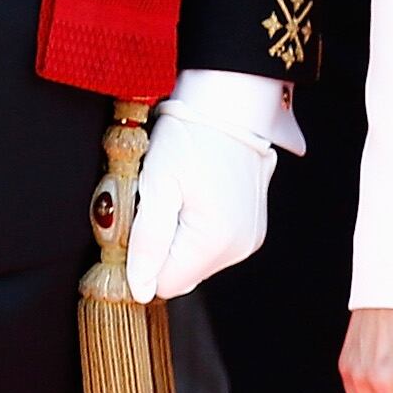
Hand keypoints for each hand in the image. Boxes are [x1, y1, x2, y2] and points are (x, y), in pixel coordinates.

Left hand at [124, 73, 286, 301]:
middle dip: (161, 247)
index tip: (141, 218)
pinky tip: (195, 194)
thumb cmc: (190, 135)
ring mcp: (249, 238)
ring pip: (195, 260)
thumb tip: (141, 291)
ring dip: (178, 237)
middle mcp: (238, 248)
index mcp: (214, 241)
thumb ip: (147, 242)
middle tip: (158, 201)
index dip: (142, 257)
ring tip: (177, 193)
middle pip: (181, 274)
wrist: (229, 101)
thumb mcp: (156, 185)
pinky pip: (213, 245)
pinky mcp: (252, 227)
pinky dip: (197, 228)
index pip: (163, 284)